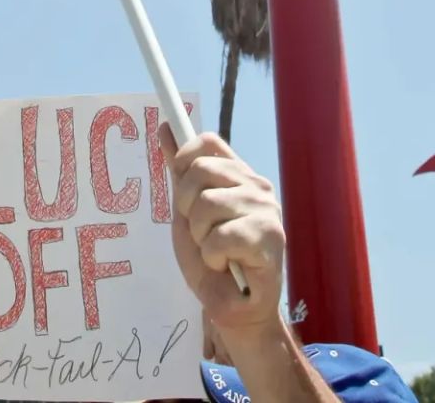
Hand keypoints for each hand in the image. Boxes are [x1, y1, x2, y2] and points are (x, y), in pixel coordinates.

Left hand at [160, 126, 285, 338]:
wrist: (233, 307)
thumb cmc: (212, 260)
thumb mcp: (187, 212)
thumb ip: (180, 173)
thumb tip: (165, 128)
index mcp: (237, 176)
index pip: (208, 142)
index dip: (185, 160)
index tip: (182, 191)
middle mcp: (255, 186)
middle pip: (201, 169)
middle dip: (187, 207)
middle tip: (202, 233)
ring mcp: (265, 209)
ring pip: (207, 203)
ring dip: (200, 237)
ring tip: (216, 252)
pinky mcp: (269, 237)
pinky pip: (220, 236)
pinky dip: (213, 256)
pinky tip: (227, 265)